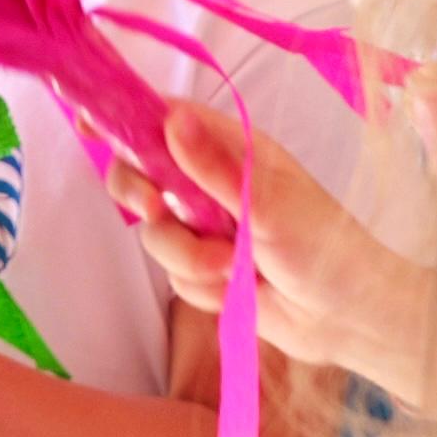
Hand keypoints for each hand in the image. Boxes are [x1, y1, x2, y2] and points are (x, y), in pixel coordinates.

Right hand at [113, 98, 436, 420]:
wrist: (349, 320)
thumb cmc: (323, 246)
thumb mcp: (267, 203)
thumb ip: (212, 166)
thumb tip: (169, 116)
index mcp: (229, 148)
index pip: (161, 118)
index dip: (121, 117)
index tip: (87, 121)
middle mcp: (210, 183)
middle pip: (139, 175)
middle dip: (145, 199)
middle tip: (163, 210)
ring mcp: (205, 228)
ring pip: (154, 235)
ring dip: (189, 258)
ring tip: (234, 270)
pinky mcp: (205, 270)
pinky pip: (173, 276)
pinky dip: (202, 288)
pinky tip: (238, 291)